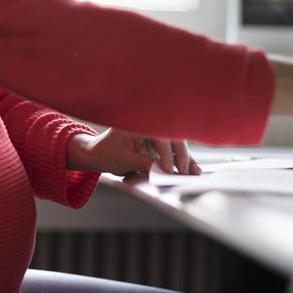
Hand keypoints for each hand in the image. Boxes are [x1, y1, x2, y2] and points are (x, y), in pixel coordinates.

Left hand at [67, 129, 201, 175]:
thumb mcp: (123, 160)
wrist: (98, 152)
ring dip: (186, 158)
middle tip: (185, 172)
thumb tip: (162, 172)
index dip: (166, 153)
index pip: (158, 136)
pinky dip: (182, 159)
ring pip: (176, 143)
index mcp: (138, 120)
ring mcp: (155, 131)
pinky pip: (174, 149)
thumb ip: (144, 164)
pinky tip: (193, 168)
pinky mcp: (159, 141)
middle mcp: (149, 123)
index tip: (169, 169)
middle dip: (181, 155)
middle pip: (172, 137)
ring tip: (194, 172)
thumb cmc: (106, 152)